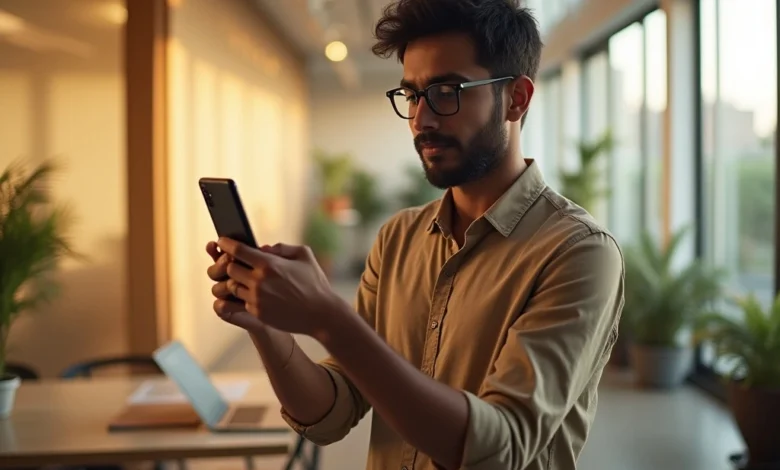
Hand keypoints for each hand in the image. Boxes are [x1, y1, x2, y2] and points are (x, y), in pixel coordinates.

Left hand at [216, 238, 343, 337]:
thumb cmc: (315, 282)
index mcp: (269, 264)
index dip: (226, 244)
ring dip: (237, 281)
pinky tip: (256, 293)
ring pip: (232, 287)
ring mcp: (256, 299)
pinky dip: (246, 296)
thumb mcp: (304, 255)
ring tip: (247, 279)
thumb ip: (281, 247)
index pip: (237, 250)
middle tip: (237, 262)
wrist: (321, 314)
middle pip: (229, 268)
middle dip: (232, 263)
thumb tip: (263, 248)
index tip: (222, 241)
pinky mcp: (257, 313)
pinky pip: (241, 301)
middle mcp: (259, 281)